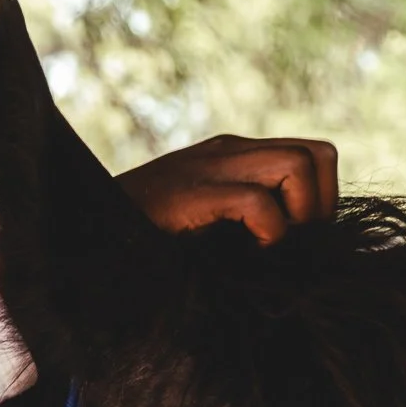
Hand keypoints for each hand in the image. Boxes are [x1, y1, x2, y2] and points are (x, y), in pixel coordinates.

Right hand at [116, 135, 338, 242]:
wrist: (84, 239)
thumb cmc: (147, 244)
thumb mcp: (208, 225)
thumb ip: (244, 220)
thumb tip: (298, 246)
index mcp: (232, 156)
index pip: (313, 155)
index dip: (321, 199)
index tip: (298, 240)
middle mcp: (227, 151)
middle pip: (317, 154)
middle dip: (320, 206)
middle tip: (293, 244)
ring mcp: (208, 167)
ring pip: (298, 164)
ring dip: (299, 215)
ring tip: (269, 246)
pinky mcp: (190, 194)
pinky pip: (259, 202)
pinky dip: (267, 233)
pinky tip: (245, 254)